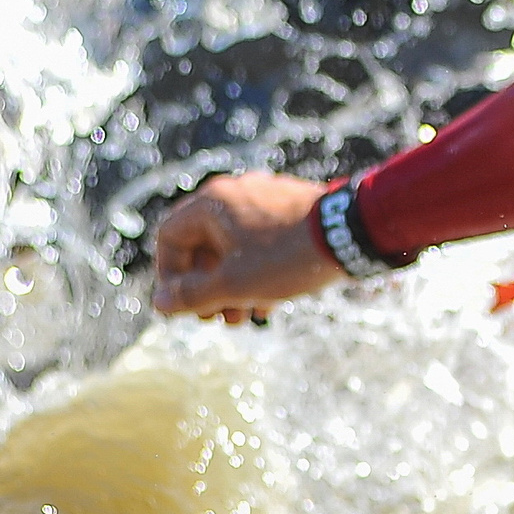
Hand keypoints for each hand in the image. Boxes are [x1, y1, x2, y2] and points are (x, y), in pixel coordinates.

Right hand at [151, 171, 342, 322]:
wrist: (352, 233)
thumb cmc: (287, 257)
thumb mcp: (234, 284)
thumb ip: (192, 295)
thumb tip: (160, 303)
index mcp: (213, 203)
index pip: (169, 238)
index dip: (169, 275)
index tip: (182, 305)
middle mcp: (236, 193)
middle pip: (203, 245)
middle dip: (206, 288)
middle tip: (216, 319)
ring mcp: (266, 199)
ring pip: (234, 247)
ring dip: (232, 285)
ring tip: (244, 318)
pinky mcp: (291, 209)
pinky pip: (260, 242)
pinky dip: (256, 271)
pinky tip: (268, 304)